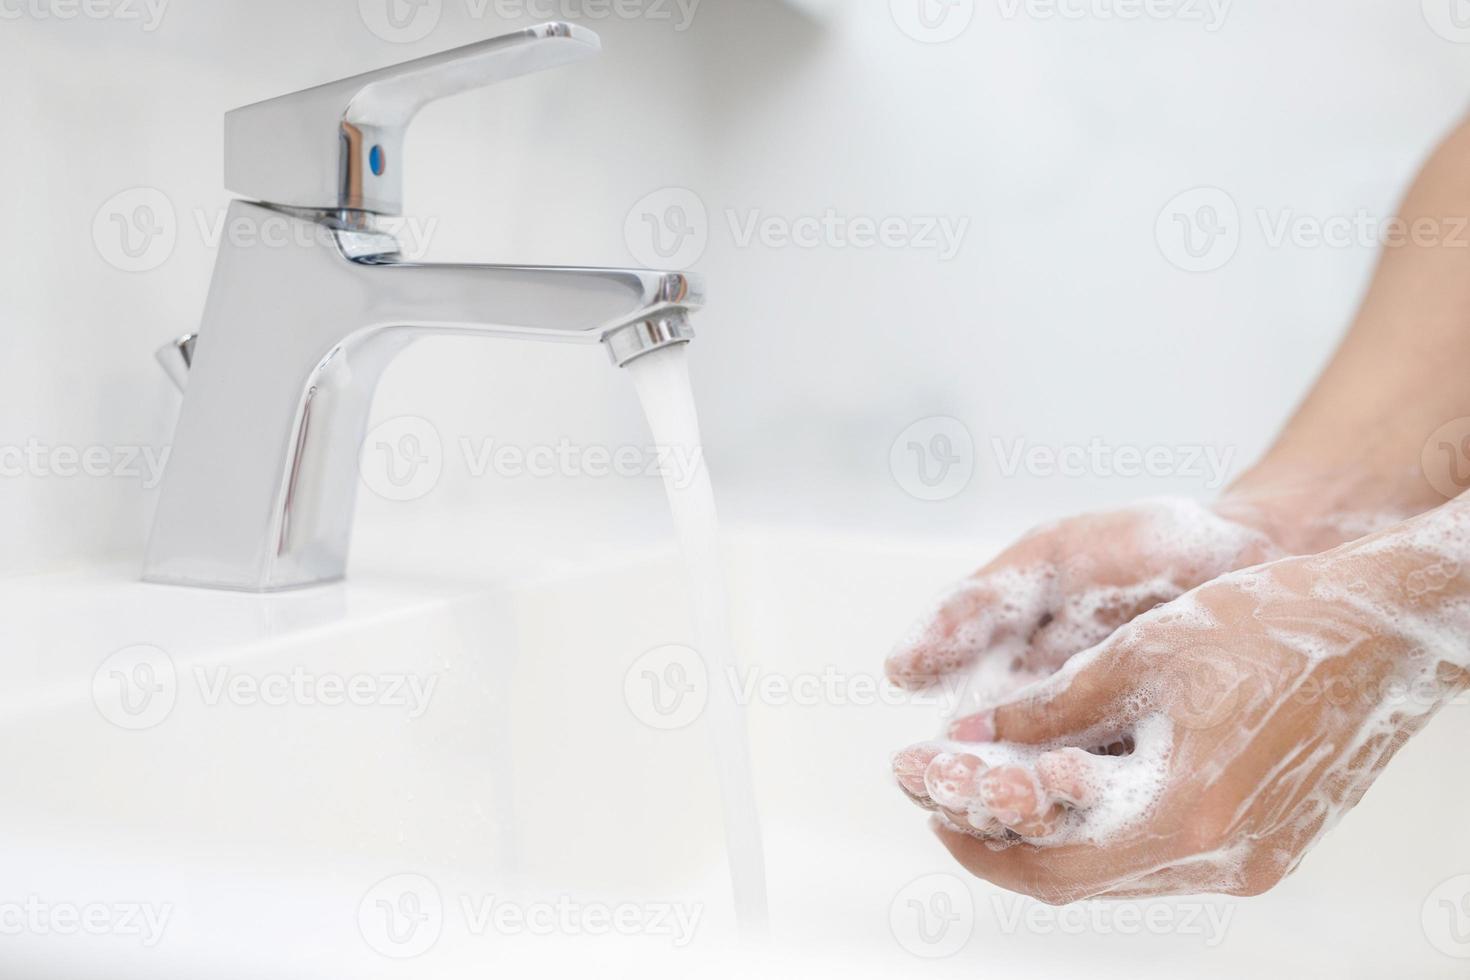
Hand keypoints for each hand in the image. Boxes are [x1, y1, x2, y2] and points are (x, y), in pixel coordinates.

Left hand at [895, 502, 1469, 903]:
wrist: (1382, 630)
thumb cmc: (1270, 625)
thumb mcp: (1140, 653)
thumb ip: (1046, 707)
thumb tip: (968, 734)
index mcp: (1187, 814)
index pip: (1053, 869)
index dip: (983, 847)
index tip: (936, 812)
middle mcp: (1224, 859)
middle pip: (1086, 882)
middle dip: (1011, 845)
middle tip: (958, 805)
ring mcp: (1254, 861)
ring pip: (1126, 875)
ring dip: (1061, 840)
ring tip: (1009, 792)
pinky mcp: (1271, 848)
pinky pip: (1169, 861)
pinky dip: (1114, 833)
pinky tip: (1085, 788)